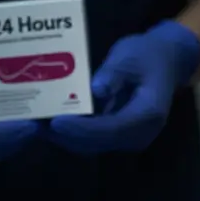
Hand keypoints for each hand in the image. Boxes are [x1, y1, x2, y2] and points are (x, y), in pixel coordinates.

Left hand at [47, 20, 199, 154]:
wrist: (164, 62)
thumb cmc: (147, 55)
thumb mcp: (130, 56)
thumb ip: (114, 73)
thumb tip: (95, 90)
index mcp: (148, 114)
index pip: (112, 128)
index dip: (83, 128)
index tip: (56, 121)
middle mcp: (139, 134)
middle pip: (98, 143)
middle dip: (65, 135)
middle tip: (35, 123)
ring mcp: (128, 138)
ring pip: (91, 145)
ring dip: (63, 137)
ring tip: (35, 123)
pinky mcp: (117, 136)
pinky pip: (91, 139)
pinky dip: (70, 133)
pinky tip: (47, 120)